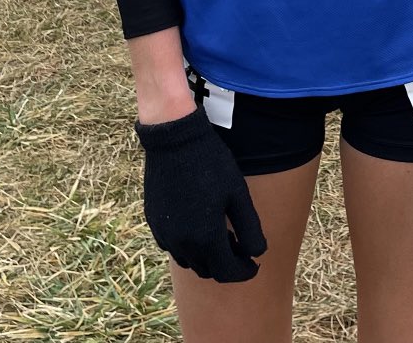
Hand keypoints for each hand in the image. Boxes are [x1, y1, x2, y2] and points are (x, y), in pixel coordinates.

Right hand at [136, 109, 266, 282]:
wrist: (175, 140)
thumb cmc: (211, 164)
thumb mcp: (238, 195)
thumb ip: (250, 229)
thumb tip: (257, 254)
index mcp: (206, 238)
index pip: (227, 273)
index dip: (245, 272)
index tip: (255, 263)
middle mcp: (182, 243)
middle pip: (208, 270)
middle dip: (227, 265)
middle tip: (241, 248)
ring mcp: (165, 234)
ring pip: (190, 261)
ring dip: (208, 258)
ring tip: (222, 236)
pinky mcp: (154, 223)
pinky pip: (174, 247)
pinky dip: (190, 247)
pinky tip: (199, 227)